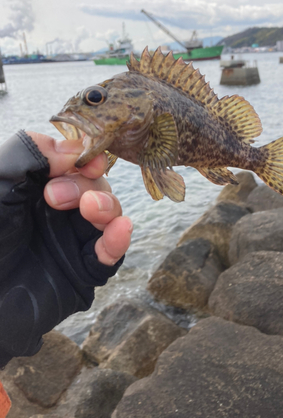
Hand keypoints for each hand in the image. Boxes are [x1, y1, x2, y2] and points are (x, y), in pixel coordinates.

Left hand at [27, 132, 131, 265]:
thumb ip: (28, 154)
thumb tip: (75, 148)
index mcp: (38, 185)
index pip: (76, 161)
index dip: (88, 156)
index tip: (88, 160)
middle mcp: (60, 210)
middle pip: (95, 185)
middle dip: (84, 185)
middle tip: (54, 197)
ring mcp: (74, 238)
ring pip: (109, 214)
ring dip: (106, 207)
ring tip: (90, 209)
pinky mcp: (84, 269)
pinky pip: (111, 253)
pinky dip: (118, 240)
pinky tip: (120, 230)